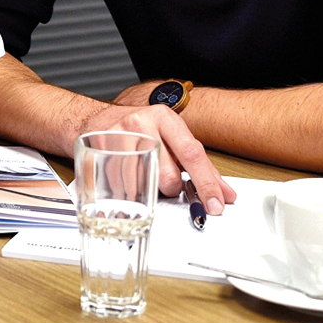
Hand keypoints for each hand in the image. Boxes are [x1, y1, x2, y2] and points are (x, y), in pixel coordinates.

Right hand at [77, 102, 236, 214]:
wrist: (98, 121)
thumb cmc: (141, 129)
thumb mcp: (173, 137)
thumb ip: (201, 166)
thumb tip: (225, 193)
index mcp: (165, 118)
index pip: (191, 154)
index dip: (206, 183)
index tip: (215, 204)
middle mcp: (141, 124)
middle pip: (167, 176)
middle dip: (171, 188)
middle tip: (166, 180)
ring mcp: (118, 138)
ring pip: (145, 187)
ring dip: (149, 190)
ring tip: (144, 174)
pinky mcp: (100, 155)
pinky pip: (123, 190)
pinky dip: (130, 193)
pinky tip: (128, 178)